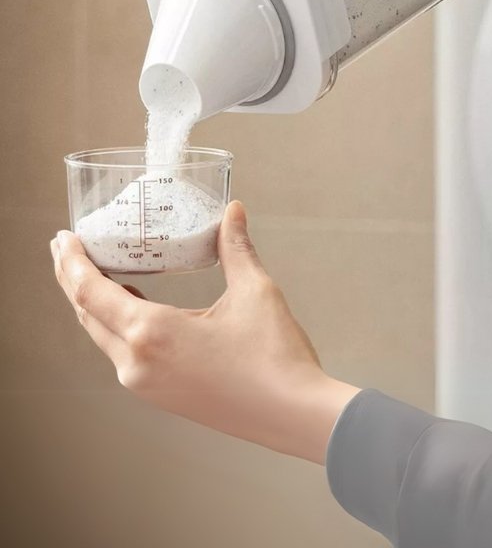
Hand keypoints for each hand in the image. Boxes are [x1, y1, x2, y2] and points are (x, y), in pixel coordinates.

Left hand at [50, 202, 358, 463]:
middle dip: (72, 277)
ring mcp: (147, 384)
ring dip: (92, 301)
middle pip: (87, 314)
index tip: (63, 237)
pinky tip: (129, 306)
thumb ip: (235, 247)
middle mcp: (138, 363)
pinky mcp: (162, 395)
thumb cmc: (274, 357)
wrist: (294, 415)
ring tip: (93, 272)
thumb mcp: (253, 291)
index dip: (71, 262)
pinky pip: (123, 353)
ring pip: (103, 335)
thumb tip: (233, 211)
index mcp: (152, 333)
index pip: (90, 292)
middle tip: (67, 246)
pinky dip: (115, 323)